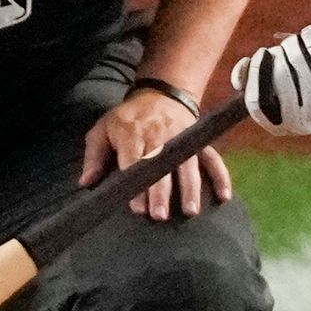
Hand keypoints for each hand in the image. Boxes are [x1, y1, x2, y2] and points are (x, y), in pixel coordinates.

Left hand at [80, 85, 232, 222]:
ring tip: (189, 211)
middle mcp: (160, 135)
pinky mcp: (198, 142)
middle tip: (159, 215)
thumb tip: (86, 183)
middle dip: (161, 191)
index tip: (137, 207)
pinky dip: (221, 176)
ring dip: (190, 188)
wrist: (161, 94)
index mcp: (133, 133)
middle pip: (161, 165)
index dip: (136, 184)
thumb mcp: (103, 129)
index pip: (134, 160)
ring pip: (187, 164)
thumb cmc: (128, 118)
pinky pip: (213, 158)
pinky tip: (224, 196)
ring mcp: (183, 138)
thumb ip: (94, 156)